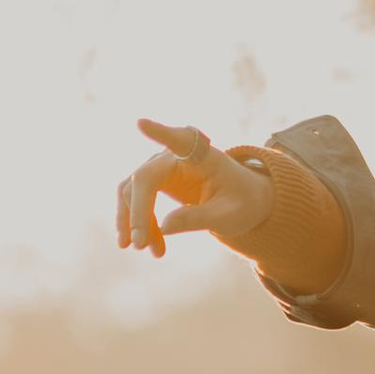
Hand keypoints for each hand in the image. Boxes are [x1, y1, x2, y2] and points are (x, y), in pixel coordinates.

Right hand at [116, 117, 271, 259]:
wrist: (243, 200)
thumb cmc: (242, 202)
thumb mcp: (230, 216)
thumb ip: (200, 218)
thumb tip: (163, 227)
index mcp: (202, 155)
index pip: (181, 141)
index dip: (160, 133)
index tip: (141, 124)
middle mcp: (175, 156)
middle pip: (144, 178)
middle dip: (139, 213)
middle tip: (140, 245)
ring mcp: (160, 167)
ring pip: (131, 190)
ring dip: (133, 221)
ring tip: (144, 249)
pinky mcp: (154, 181)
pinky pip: (134, 201)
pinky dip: (136, 222)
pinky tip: (145, 245)